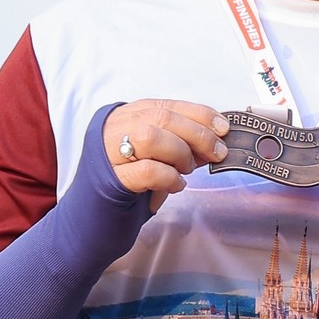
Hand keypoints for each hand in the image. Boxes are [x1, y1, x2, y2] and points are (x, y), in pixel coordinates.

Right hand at [102, 100, 229, 199]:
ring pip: (151, 138)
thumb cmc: (131, 180)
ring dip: (179, 154)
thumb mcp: (158, 156)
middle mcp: (116, 128)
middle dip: (197, 134)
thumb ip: (182, 145)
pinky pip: (146, 170)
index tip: (223, 128)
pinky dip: (169, 177)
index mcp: (128, 116)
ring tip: (186, 170)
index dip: (199, 114)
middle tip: (217, 153)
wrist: (95, 213)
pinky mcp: (112, 179)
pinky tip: (177, 184)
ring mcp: (110, 152)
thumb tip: (215, 142)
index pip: (167, 105)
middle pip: (162, 118)